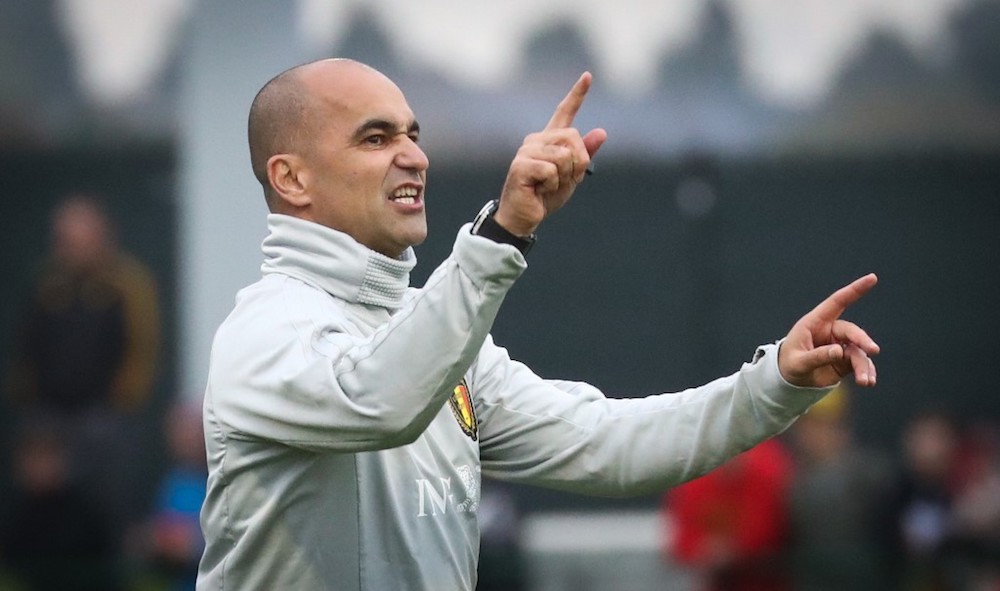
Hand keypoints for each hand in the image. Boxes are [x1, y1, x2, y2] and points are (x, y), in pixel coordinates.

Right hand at [493, 72, 607, 236]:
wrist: (524, 217)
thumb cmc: (545, 196)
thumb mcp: (572, 176)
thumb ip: (585, 155)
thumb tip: (602, 132)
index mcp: (549, 140)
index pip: (565, 112)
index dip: (578, 94)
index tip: (588, 75)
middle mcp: (536, 140)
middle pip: (573, 138)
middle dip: (577, 163)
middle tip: (562, 180)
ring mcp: (527, 151)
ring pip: (564, 156)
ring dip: (564, 177)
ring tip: (548, 186)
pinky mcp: (521, 165)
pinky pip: (552, 170)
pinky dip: (552, 185)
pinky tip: (539, 189)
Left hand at [778, 273, 879, 387]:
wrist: (789, 381)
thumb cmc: (789, 364)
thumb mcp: (798, 362)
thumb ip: (817, 356)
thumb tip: (840, 351)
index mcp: (815, 323)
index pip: (837, 302)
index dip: (854, 290)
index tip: (872, 278)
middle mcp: (831, 331)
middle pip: (851, 332)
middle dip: (862, 340)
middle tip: (873, 350)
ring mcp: (840, 345)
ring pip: (858, 351)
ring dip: (864, 365)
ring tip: (865, 381)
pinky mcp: (846, 360)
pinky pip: (860, 363)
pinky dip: (866, 372)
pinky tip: (868, 381)